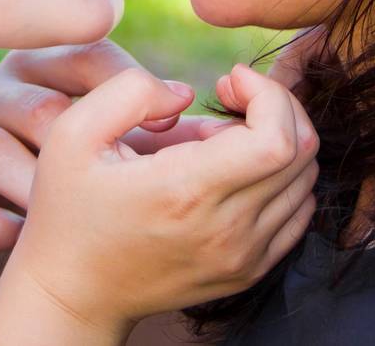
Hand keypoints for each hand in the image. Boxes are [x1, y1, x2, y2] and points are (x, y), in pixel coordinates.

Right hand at [0, 40, 191, 292]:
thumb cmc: (51, 181)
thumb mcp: (94, 145)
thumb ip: (139, 120)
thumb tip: (185, 100)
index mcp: (33, 68)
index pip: (82, 54)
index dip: (130, 86)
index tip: (171, 123)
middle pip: (37, 106)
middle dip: (85, 154)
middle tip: (124, 190)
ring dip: (34, 193)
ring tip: (66, 224)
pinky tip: (16, 240)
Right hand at [0, 64, 319, 336]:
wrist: (73, 294)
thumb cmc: (68, 212)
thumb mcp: (73, 134)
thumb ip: (129, 91)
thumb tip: (186, 91)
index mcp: (186, 192)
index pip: (279, 138)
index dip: (268, 94)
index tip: (230, 79)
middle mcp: (226, 230)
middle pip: (302, 153)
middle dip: (276, 106)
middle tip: (230, 98)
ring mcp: (243, 256)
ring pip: (305, 180)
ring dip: (279, 140)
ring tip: (226, 136)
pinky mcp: (249, 270)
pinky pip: (298, 213)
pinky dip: (283, 178)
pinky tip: (237, 169)